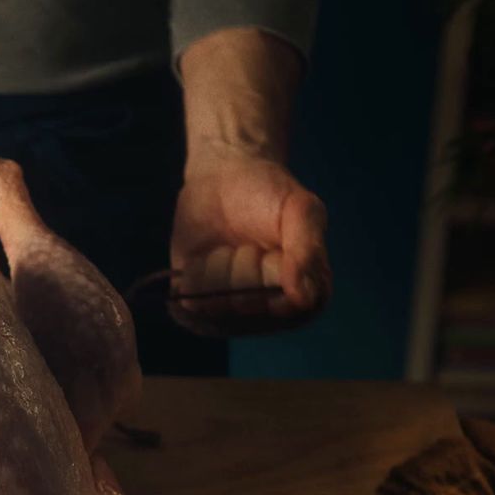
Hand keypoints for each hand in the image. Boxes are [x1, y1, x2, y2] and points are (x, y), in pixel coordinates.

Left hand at [168, 149, 330, 335]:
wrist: (222, 177)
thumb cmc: (269, 193)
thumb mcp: (301, 209)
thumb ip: (306, 250)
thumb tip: (302, 298)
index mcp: (308, 297)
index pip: (285, 305)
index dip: (273, 270)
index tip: (272, 246)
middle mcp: (271, 316)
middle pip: (245, 304)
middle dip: (243, 264)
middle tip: (248, 243)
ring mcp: (231, 317)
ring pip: (213, 303)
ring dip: (216, 266)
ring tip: (227, 247)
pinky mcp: (197, 310)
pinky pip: (186, 303)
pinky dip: (192, 273)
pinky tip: (204, 257)